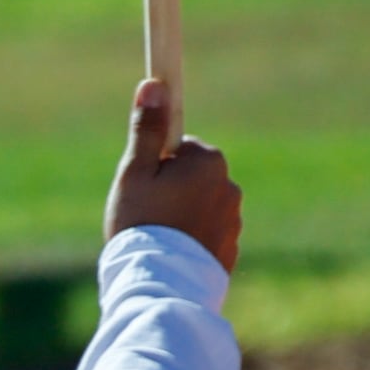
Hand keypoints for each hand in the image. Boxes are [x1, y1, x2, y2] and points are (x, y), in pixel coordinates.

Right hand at [106, 78, 240, 273]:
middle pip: (193, 178)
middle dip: (171, 191)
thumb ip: (148, 130)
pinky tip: (170, 256)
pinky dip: (191, 241)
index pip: (182, 149)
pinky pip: (207, 235)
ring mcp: (233, 220)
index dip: (157, 166)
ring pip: (200, 208)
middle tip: (144, 215)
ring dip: (182, 217)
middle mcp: (229, 186)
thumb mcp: (135, 173)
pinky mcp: (231, 249)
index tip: (142, 186)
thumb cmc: (143, 223)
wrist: (161, 285)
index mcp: (208, 162)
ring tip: (156, 239)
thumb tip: (155, 84)